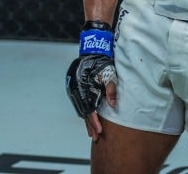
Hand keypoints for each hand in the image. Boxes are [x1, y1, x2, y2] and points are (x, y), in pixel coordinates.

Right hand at [65, 21, 116, 140]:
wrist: (92, 50)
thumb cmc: (103, 62)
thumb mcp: (110, 75)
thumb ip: (111, 90)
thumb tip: (114, 106)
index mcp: (84, 87)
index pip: (89, 109)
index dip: (94, 121)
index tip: (99, 131)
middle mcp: (76, 88)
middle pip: (82, 111)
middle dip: (90, 124)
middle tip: (95, 137)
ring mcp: (73, 87)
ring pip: (79, 107)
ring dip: (86, 119)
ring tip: (92, 131)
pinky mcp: (74, 86)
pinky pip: (78, 102)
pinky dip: (83, 111)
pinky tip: (87, 118)